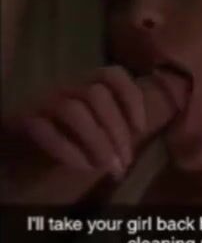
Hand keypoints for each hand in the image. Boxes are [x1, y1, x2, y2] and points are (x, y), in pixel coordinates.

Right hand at [1, 65, 189, 181]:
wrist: (19, 139)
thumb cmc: (65, 131)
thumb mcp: (94, 123)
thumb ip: (114, 124)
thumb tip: (140, 139)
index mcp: (87, 82)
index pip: (113, 74)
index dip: (131, 98)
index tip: (141, 128)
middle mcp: (66, 86)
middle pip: (96, 95)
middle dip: (116, 131)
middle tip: (125, 162)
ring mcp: (44, 101)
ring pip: (74, 111)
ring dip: (97, 142)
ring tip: (108, 167)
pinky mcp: (26, 120)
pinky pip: (47, 131)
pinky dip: (69, 151)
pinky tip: (84, 168)